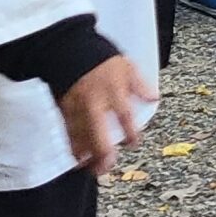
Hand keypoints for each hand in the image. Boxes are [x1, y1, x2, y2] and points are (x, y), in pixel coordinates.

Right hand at [58, 55, 157, 176]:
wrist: (66, 48)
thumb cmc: (98, 56)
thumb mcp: (126, 66)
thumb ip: (140, 85)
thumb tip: (154, 99)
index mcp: (112, 90)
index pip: (124, 115)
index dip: (130, 133)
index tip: (133, 143)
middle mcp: (93, 101)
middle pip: (97, 132)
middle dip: (103, 153)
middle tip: (107, 166)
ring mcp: (75, 107)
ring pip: (79, 136)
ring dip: (85, 154)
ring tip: (91, 168)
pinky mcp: (61, 108)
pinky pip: (66, 131)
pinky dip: (71, 145)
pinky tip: (76, 157)